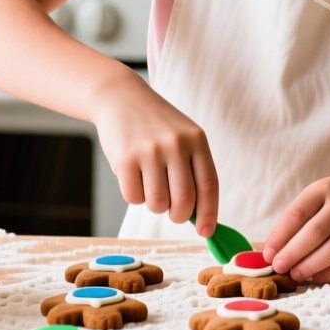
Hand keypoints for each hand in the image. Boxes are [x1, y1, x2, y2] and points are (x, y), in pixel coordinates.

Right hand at [91, 79, 218, 234]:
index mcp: (196, 140)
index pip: (208, 186)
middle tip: (172, 211)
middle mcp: (175, 145)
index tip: (205, 232)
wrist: (120, 97)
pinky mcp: (125, 160)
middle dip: (178, 215)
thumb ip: (193, 170)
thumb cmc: (155, 125)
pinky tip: (133, 175)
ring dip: (154, 204)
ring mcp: (149, 152)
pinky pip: (133, 198)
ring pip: (158, 203)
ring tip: (150, 184)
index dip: (209, 214)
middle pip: (184, 201)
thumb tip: (199, 216)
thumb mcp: (183, 137)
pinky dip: (133, 195)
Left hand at [261, 173, 329, 283]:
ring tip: (296, 274)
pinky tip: (317, 277)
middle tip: (279, 268)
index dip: (280, 237)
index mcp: (323, 189)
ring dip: (312, 266)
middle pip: (316, 232)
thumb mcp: (315, 197)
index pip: (297, 214)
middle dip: (294, 253)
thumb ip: (295, 221)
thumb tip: (271, 252)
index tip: (268, 255)